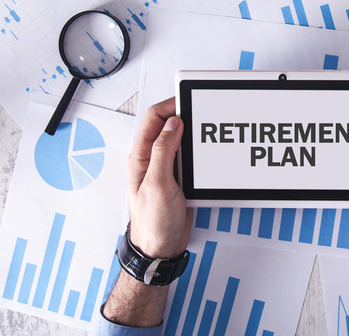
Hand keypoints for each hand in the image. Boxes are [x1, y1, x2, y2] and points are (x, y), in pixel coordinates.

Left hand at [103, 97, 192, 327]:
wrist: (160, 248)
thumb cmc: (153, 222)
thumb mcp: (158, 183)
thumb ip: (164, 151)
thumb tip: (172, 124)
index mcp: (141, 156)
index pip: (153, 118)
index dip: (170, 105)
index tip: (189, 100)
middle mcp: (151, 158)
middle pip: (167, 124)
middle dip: (184, 113)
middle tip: (202, 110)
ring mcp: (164, 167)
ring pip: (179, 139)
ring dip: (192, 131)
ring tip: (207, 126)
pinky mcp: (177, 178)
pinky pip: (187, 156)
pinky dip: (197, 149)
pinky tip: (206, 150)